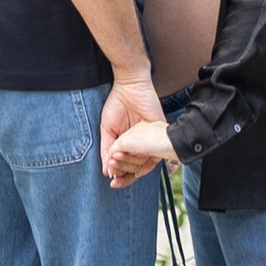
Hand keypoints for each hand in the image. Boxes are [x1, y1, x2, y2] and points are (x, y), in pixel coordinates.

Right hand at [101, 73, 171, 187]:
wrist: (130, 85)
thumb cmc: (117, 103)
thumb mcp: (107, 129)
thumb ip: (107, 149)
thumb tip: (106, 171)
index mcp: (129, 142)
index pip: (127, 164)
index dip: (120, 174)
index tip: (112, 181)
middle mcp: (141, 143)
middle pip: (137, 167)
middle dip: (125, 175)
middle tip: (115, 178)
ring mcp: (150, 139)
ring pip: (145, 163)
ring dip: (132, 169)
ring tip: (119, 168)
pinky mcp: (159, 132)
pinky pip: (156, 153)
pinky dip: (146, 163)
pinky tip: (135, 166)